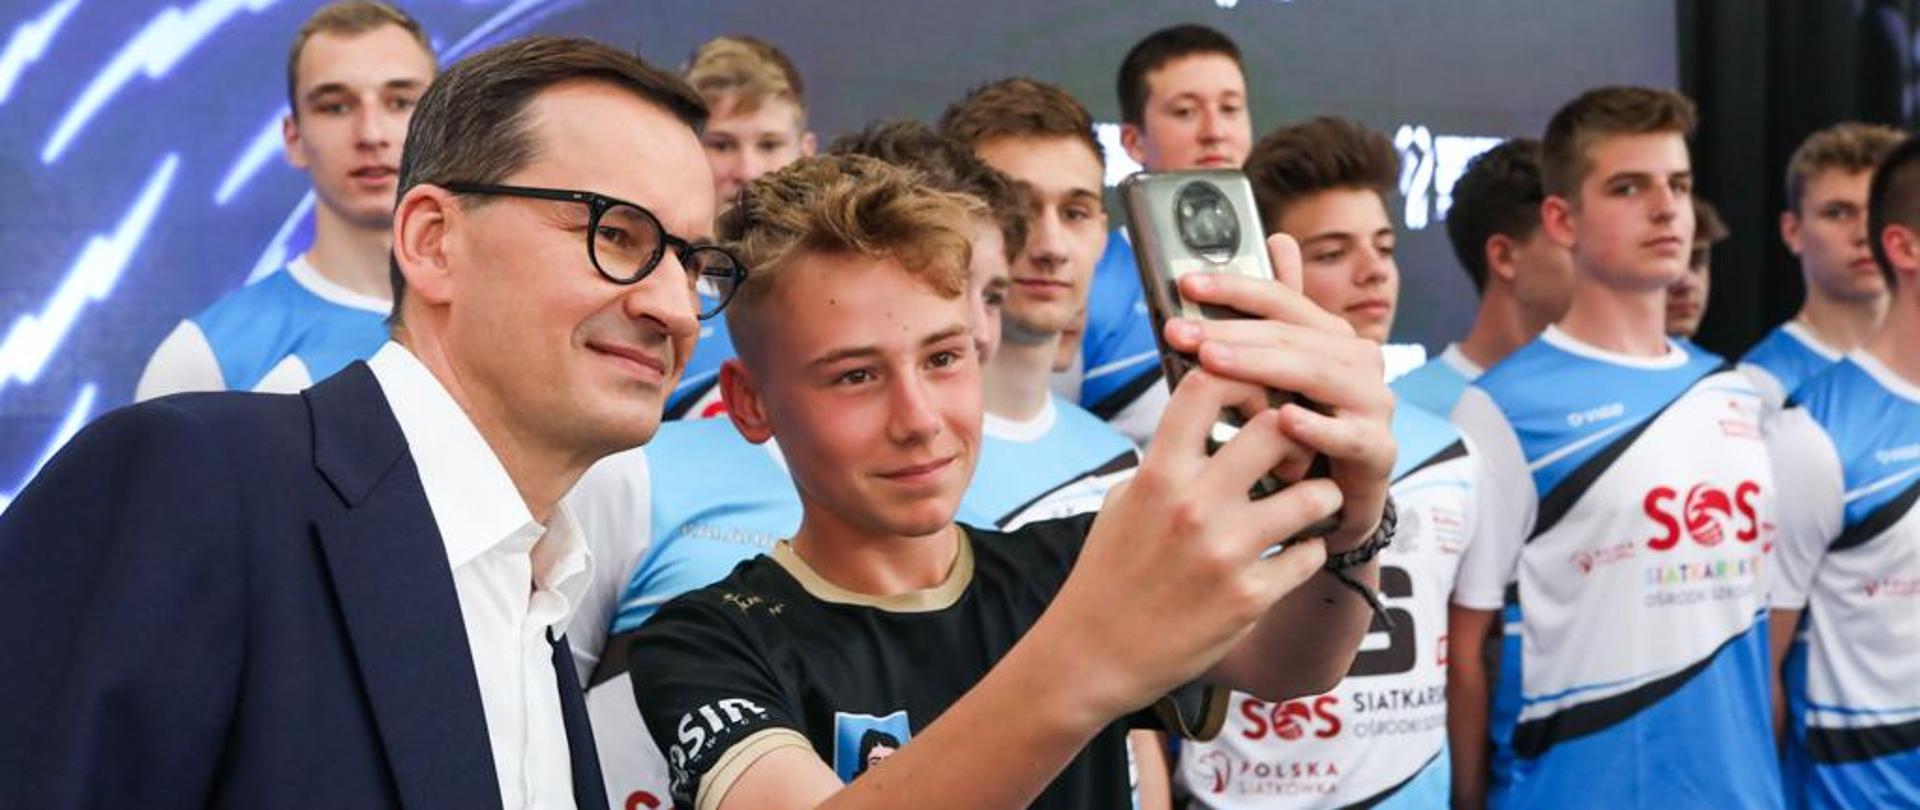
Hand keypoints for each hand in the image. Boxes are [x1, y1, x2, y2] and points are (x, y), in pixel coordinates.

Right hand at [1049, 365, 1344, 716]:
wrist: (1094, 654)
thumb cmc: (1109, 570)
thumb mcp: (1125, 499)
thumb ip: (1168, 457)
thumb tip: (1208, 417)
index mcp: (1158, 473)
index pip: (1206, 386)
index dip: (1241, 379)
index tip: (1252, 401)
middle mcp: (1193, 506)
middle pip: (1275, 428)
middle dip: (1296, 435)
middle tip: (1294, 455)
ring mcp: (1226, 553)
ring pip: (1314, 494)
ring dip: (1320, 495)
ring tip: (1308, 504)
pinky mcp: (1250, 598)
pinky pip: (1311, 555)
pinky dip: (1309, 551)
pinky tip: (1292, 554)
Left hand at [1162, 233, 1395, 551]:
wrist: (1335, 502)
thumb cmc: (1299, 435)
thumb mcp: (1271, 381)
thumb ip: (1267, 322)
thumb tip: (1277, 243)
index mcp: (1331, 335)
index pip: (1282, 299)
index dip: (1234, 288)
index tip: (1186, 283)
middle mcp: (1358, 360)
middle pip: (1291, 336)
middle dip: (1231, 332)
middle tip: (1181, 333)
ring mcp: (1372, 402)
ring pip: (1316, 374)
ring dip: (1261, 366)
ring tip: (1212, 361)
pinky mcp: (1379, 448)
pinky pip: (1346, 435)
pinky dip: (1315, 426)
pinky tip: (1283, 419)